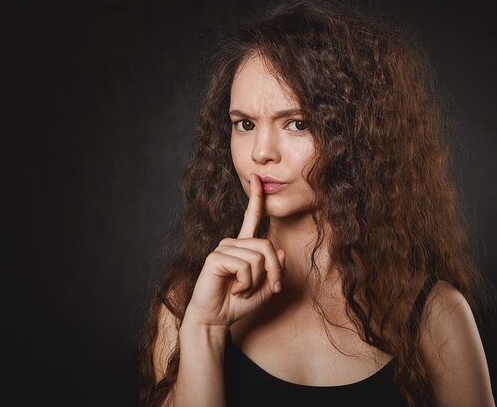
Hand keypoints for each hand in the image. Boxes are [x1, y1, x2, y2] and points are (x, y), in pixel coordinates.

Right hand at [183, 173, 285, 328]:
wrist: (215, 319)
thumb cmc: (237, 304)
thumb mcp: (265, 288)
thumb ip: (275, 270)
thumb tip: (281, 252)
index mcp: (244, 246)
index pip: (251, 218)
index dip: (256, 198)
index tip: (256, 178)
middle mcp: (233, 243)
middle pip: (267, 246)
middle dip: (274, 271)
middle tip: (269, 289)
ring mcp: (223, 248)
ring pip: (258, 258)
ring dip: (256, 281)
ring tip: (242, 290)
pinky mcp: (216, 257)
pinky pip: (245, 266)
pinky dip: (246, 283)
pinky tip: (234, 289)